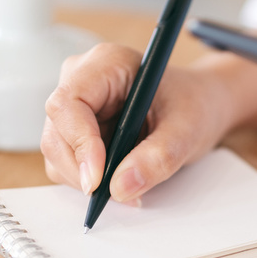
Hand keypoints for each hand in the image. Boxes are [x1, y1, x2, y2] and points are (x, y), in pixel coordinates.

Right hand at [41, 43, 233, 204]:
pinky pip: (66, 163)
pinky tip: (122, 177)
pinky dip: (90, 180)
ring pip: (57, 153)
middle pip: (57, 134)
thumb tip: (120, 188)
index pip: (68, 103)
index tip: (98, 180)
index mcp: (107, 63)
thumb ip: (158, 157)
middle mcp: (82, 80)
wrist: (199, 105)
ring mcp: (75, 106)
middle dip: (84, 171)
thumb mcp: (187, 130)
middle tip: (122, 194)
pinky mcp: (74, 129)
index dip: (79, 143)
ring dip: (88, 179)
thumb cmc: (194, 104)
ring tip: (131, 184)